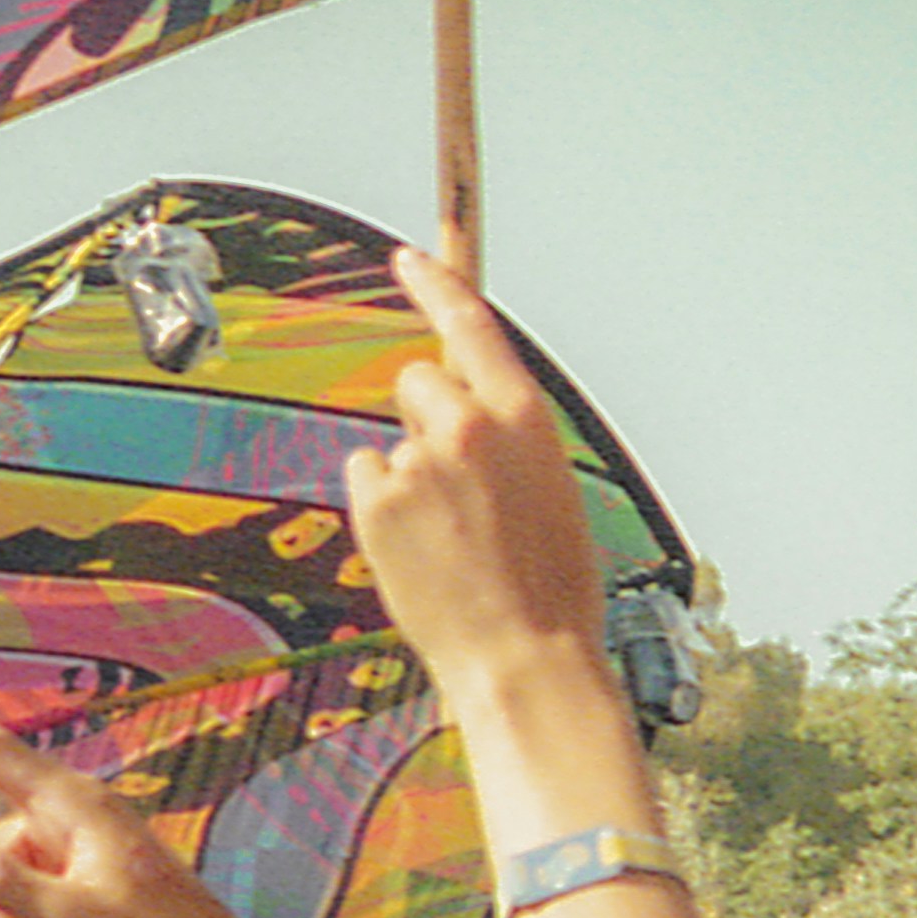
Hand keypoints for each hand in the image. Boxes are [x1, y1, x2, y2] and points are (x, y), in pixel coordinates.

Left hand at [339, 246, 611, 700]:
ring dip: (408, 479)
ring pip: (393, 444)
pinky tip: (417, 550)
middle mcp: (468, 426)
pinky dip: (381, 509)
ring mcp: (418, 462)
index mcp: (524, 419)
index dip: (437, 284)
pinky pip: (366, 479)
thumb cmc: (550, 589)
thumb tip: (466, 427)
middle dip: (425, 417)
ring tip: (447, 540)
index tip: (409, 259)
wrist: (523, 658)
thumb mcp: (550, 492)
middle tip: (454, 487)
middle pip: (417, 382)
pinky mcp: (378, 501)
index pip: (471, 326)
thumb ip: (506, 445)